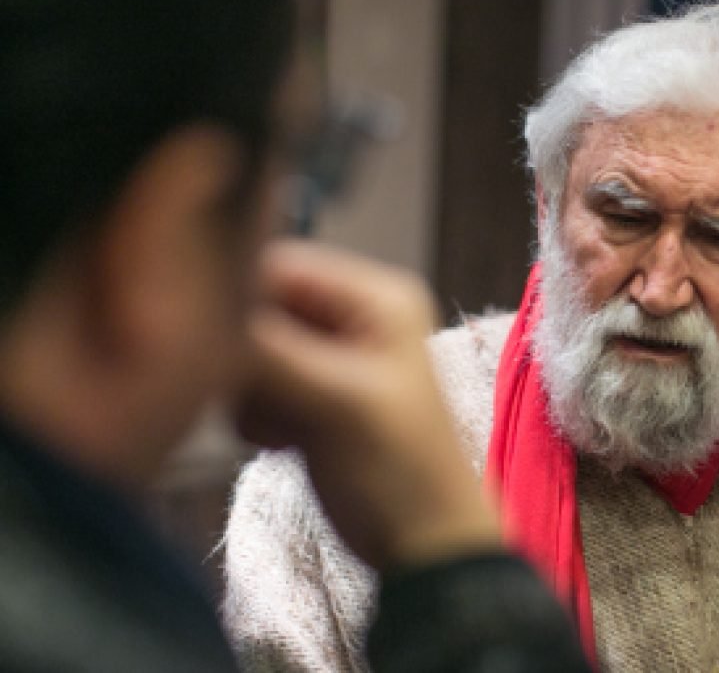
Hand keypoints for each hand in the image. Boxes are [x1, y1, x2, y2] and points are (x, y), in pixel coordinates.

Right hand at [236, 239, 500, 570]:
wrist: (423, 544)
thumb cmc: (398, 468)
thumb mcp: (337, 403)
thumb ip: (269, 353)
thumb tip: (204, 317)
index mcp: (374, 297)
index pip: (281, 266)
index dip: (238, 299)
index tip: (208, 343)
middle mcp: (352, 315)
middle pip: (260, 308)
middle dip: (247, 356)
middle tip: (261, 401)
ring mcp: (330, 356)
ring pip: (250, 349)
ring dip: (251, 391)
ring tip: (283, 429)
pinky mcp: (311, 393)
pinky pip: (256, 383)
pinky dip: (258, 413)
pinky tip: (284, 441)